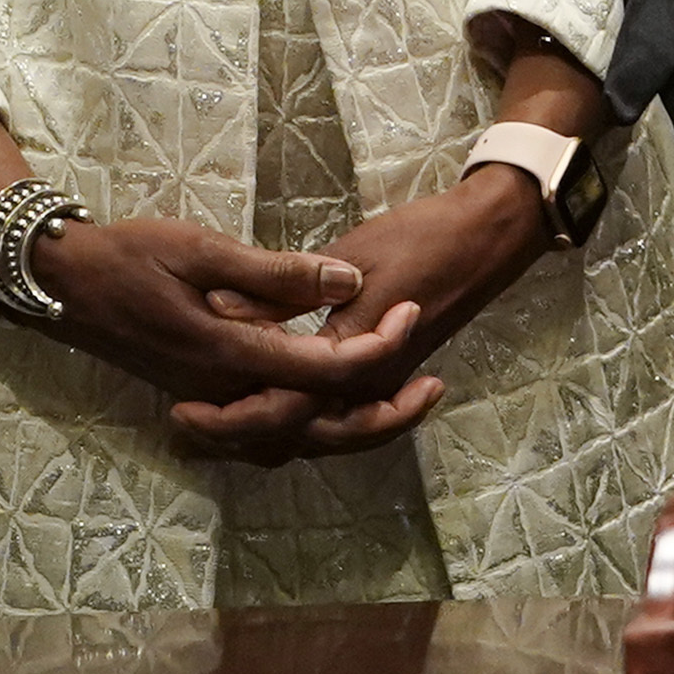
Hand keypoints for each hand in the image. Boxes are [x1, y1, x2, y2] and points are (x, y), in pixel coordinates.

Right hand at [0, 115, 439, 438]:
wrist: (60, 282)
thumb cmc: (128, 256)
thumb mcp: (203, 249)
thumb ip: (278, 273)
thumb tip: (350, 281)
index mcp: (226, 355)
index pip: (323, 371)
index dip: (379, 346)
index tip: (415, 310)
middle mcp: (222, 390)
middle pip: (318, 426)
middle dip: (383, 414)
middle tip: (435, 386)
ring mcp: (211, 398)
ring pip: (295, 437)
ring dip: (354, 424)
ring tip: (408, 396)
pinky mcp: (206, 394)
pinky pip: (270, 428)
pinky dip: (316, 420)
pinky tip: (346, 394)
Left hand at [169, 174, 548, 462]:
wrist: (490, 235)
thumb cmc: (426, 237)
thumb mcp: (352, 254)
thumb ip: (285, 288)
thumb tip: (218, 303)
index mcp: (356, 358)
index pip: (282, 410)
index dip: (228, 419)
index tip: (183, 409)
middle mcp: (369, 384)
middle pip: (296, 436)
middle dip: (239, 438)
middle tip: (187, 422)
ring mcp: (381, 382)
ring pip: (316, 432)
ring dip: (266, 432)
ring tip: (214, 420)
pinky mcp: (387, 372)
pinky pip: (334, 414)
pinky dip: (297, 417)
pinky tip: (267, 396)